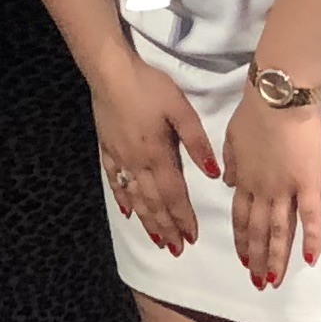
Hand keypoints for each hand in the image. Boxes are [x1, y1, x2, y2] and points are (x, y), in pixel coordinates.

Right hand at [89, 55, 218, 252]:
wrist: (110, 72)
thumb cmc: (149, 87)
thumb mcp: (181, 109)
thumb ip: (196, 142)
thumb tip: (213, 174)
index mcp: (158, 154)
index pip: (174, 194)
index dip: (183, 217)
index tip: (193, 238)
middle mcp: (138, 162)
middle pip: (154, 202)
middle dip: (167, 227)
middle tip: (176, 249)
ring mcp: (120, 157)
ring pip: (134, 196)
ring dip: (147, 220)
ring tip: (157, 240)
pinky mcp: (107, 149)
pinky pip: (114, 180)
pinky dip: (122, 198)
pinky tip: (127, 212)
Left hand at [223, 86, 320, 287]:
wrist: (276, 100)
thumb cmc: (254, 112)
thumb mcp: (231, 138)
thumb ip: (230, 163)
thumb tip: (228, 182)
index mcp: (243, 179)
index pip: (241, 217)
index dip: (242, 240)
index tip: (242, 259)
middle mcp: (261, 190)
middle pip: (258, 231)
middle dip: (256, 259)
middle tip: (258, 282)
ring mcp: (285, 189)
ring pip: (279, 231)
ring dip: (276, 258)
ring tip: (274, 280)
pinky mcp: (308, 184)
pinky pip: (311, 218)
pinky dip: (311, 240)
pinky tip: (311, 259)